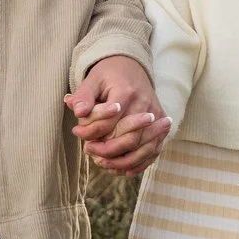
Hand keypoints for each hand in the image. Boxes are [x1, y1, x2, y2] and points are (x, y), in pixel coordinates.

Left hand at [64, 55, 170, 175]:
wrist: (131, 67)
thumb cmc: (108, 76)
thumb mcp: (92, 81)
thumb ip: (83, 96)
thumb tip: (77, 111)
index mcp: (127, 92)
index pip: (111, 120)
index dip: (92, 131)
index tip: (77, 133)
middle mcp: (145, 106)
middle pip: (129, 138)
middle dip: (107, 150)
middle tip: (88, 151)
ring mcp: (156, 116)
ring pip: (143, 149)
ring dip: (121, 161)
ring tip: (102, 163)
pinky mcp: (161, 125)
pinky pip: (153, 151)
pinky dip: (138, 164)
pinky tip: (123, 170)